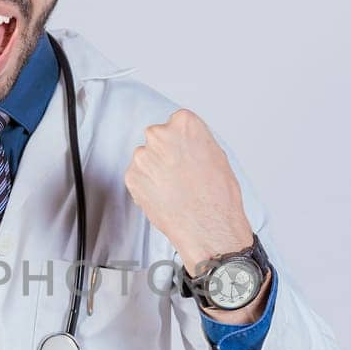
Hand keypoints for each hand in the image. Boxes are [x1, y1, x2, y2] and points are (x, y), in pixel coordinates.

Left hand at [124, 108, 252, 275]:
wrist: (208, 226)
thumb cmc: (218, 195)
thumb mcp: (216, 155)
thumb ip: (194, 141)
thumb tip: (184, 142)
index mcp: (183, 123)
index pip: (175, 124)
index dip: (181, 143)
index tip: (186, 155)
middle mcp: (159, 134)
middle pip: (156, 139)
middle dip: (164, 154)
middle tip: (179, 174)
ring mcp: (142, 156)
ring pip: (145, 159)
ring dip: (154, 171)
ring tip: (174, 190)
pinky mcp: (132, 177)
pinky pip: (137, 177)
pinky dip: (146, 187)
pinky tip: (164, 198)